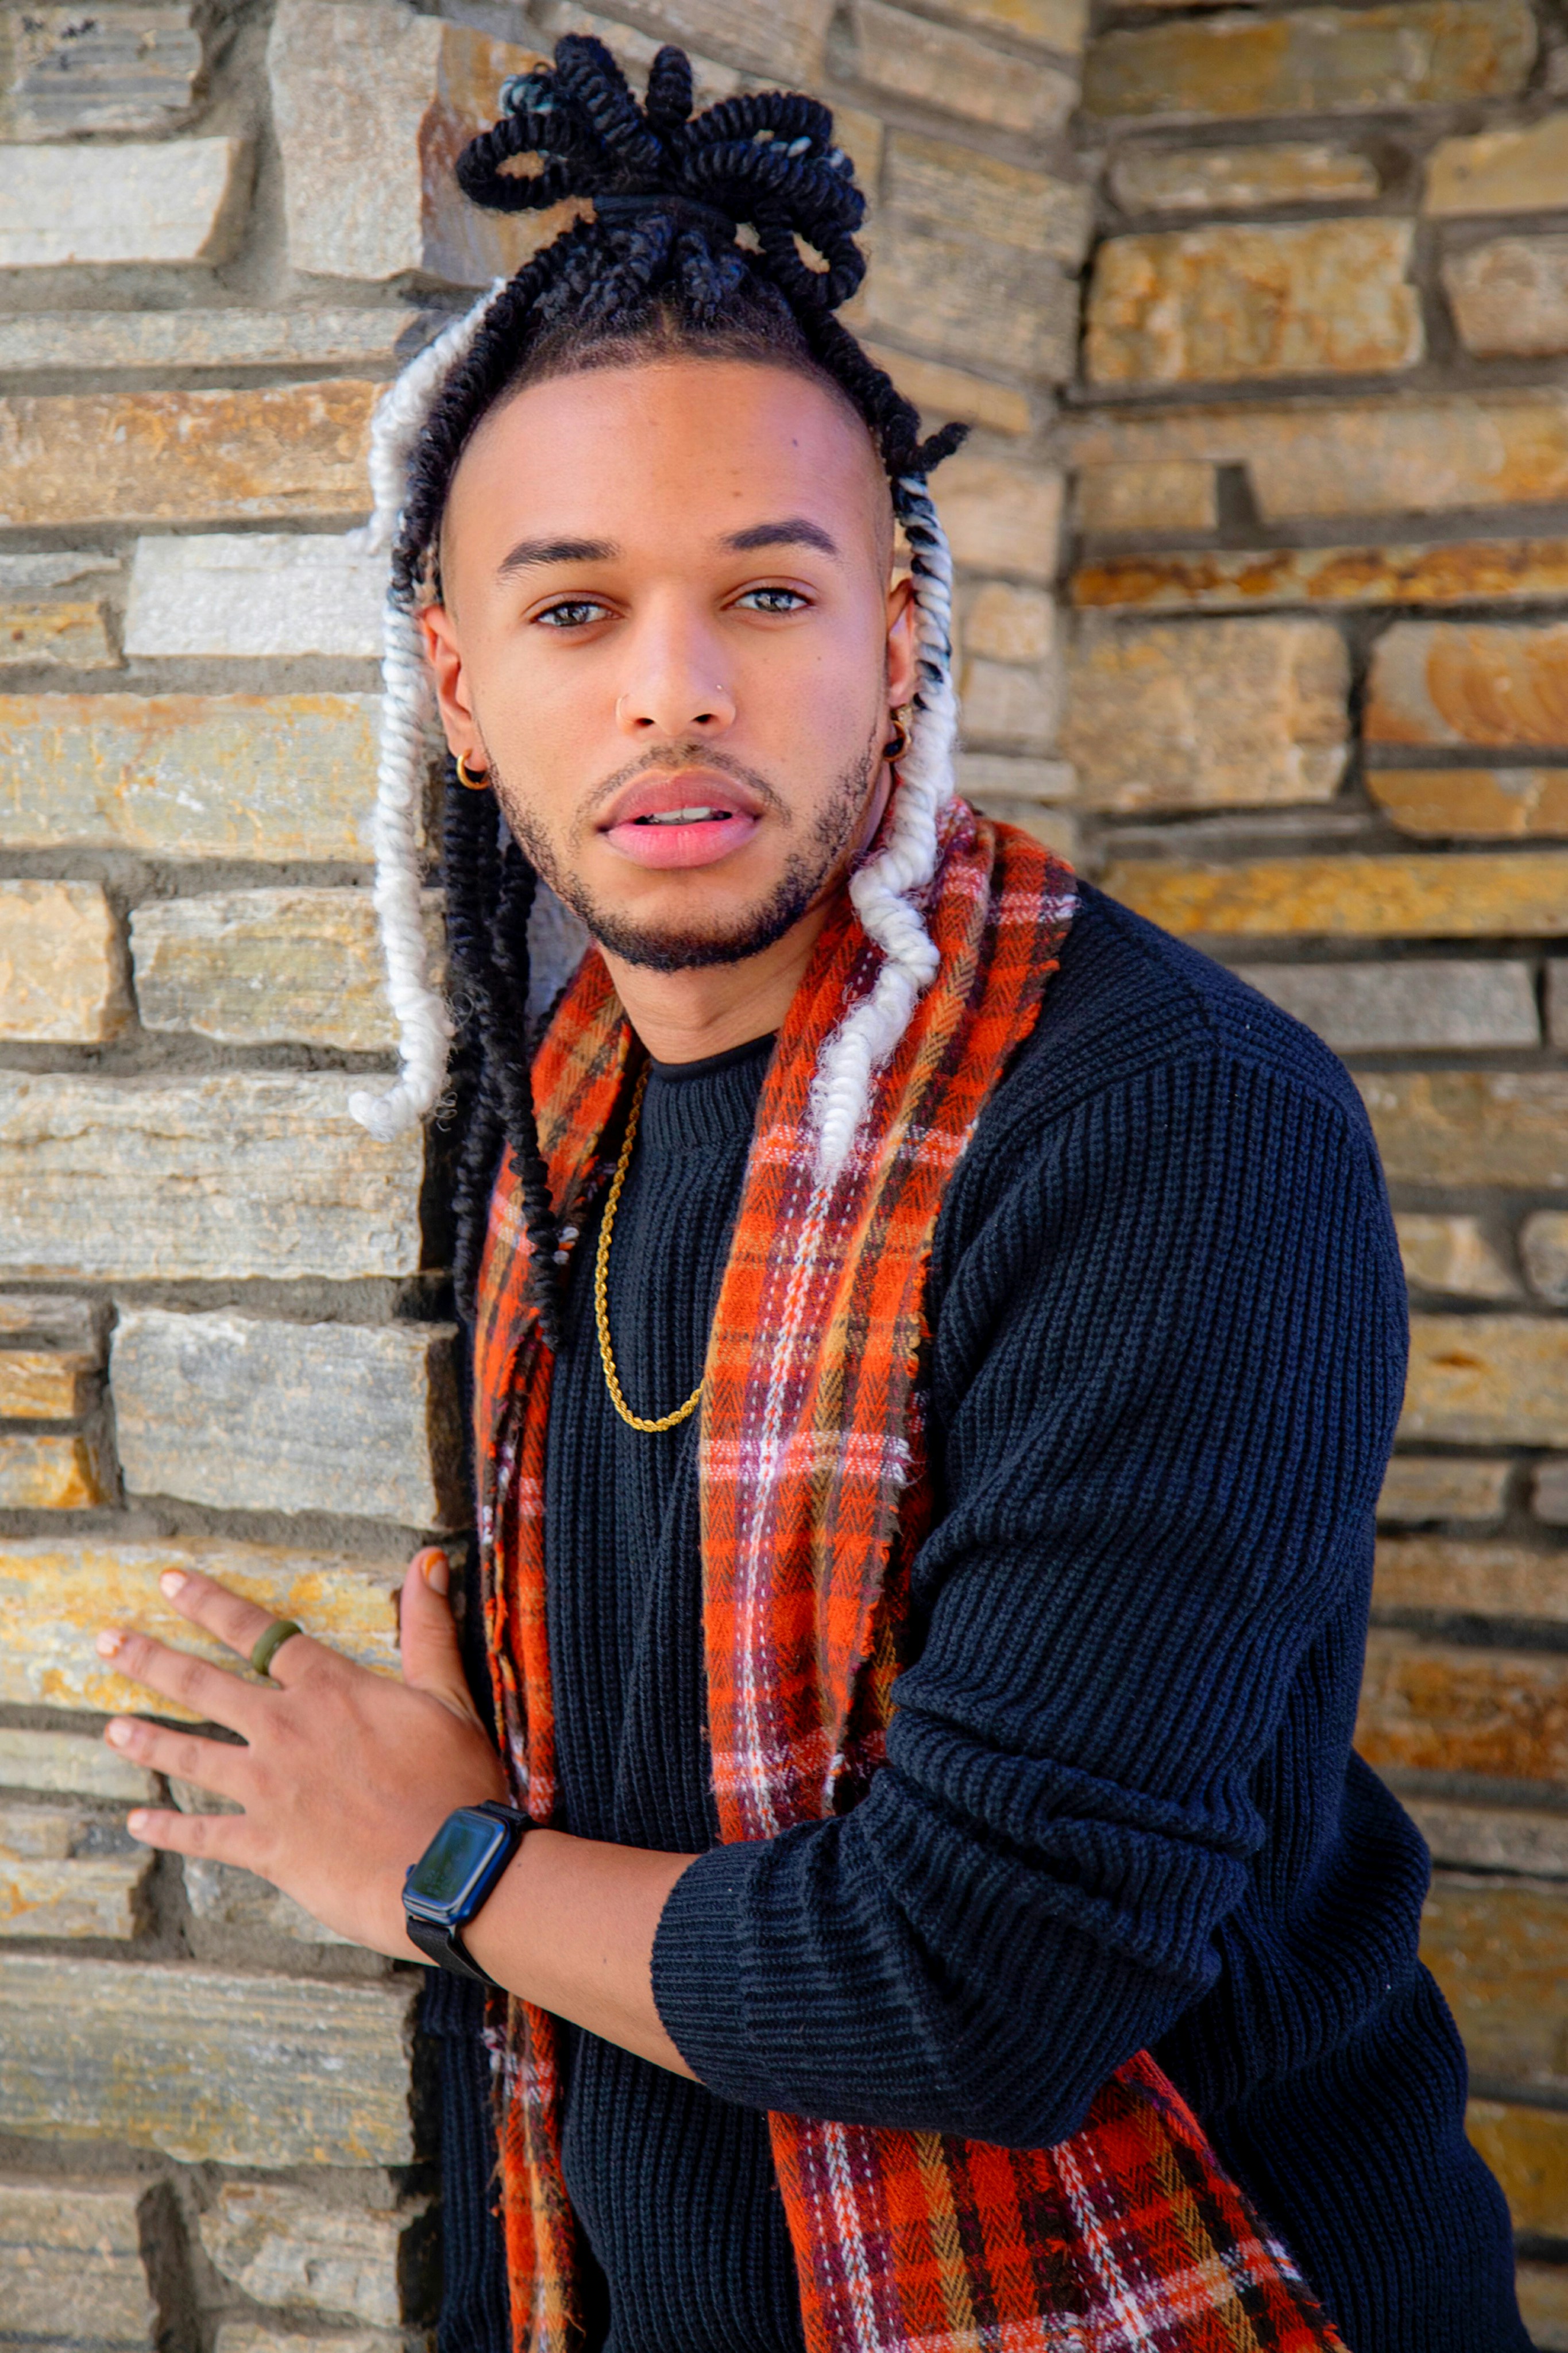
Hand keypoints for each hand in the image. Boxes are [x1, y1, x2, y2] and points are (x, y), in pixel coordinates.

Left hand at [97, 1552, 506, 1958]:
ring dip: (147, 1739)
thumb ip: (428, 1627)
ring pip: (191, 1754)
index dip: (212, 1605)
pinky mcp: (264, 1845)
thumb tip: (427, 1559)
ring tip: (111, 1728)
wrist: (449, 1869)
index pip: (260, 1633)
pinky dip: (168, 1828)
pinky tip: (138, 1822)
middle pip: (205, 1686)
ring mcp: (268, 1788)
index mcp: (328, 1689)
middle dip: (152, 1660)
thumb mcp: (450, 1695)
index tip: (169, 1583)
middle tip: (107, 1643)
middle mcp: (286, 1729)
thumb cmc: (457, 1782)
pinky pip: (203, 1835)